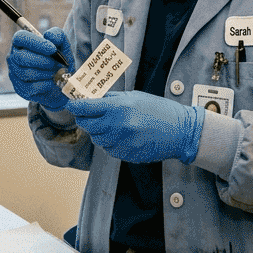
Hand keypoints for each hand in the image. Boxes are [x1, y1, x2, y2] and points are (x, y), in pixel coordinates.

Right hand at [7, 28, 74, 109]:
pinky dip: (45, 84)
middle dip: (43, 61)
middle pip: (21, 57)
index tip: (52, 49)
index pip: (20, 38)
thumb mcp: (63, 45)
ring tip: (56, 72)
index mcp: (21, 42)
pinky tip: (52, 82)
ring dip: (45, 73)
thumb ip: (57, 35)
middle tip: (56, 64)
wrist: (61, 83)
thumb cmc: (58, 61)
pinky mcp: (20, 89)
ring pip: (25, 73)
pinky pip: (30, 87)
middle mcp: (14, 57)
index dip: (36, 43)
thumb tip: (49, 36)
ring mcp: (14, 74)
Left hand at [67, 91, 202, 163]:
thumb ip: (112, 99)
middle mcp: (117, 126)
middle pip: (87, 125)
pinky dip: (109, 143)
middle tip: (88, 115)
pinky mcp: (125, 155)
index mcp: (118, 108)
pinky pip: (108, 149)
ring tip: (110, 125)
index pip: (85, 108)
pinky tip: (121, 136)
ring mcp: (120, 142)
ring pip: (96, 139)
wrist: (180, 131)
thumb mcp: (135, 97)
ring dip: (98, 132)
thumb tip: (93, 98)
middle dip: (85, 119)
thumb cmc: (160, 111)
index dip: (75, 106)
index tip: (72, 105)